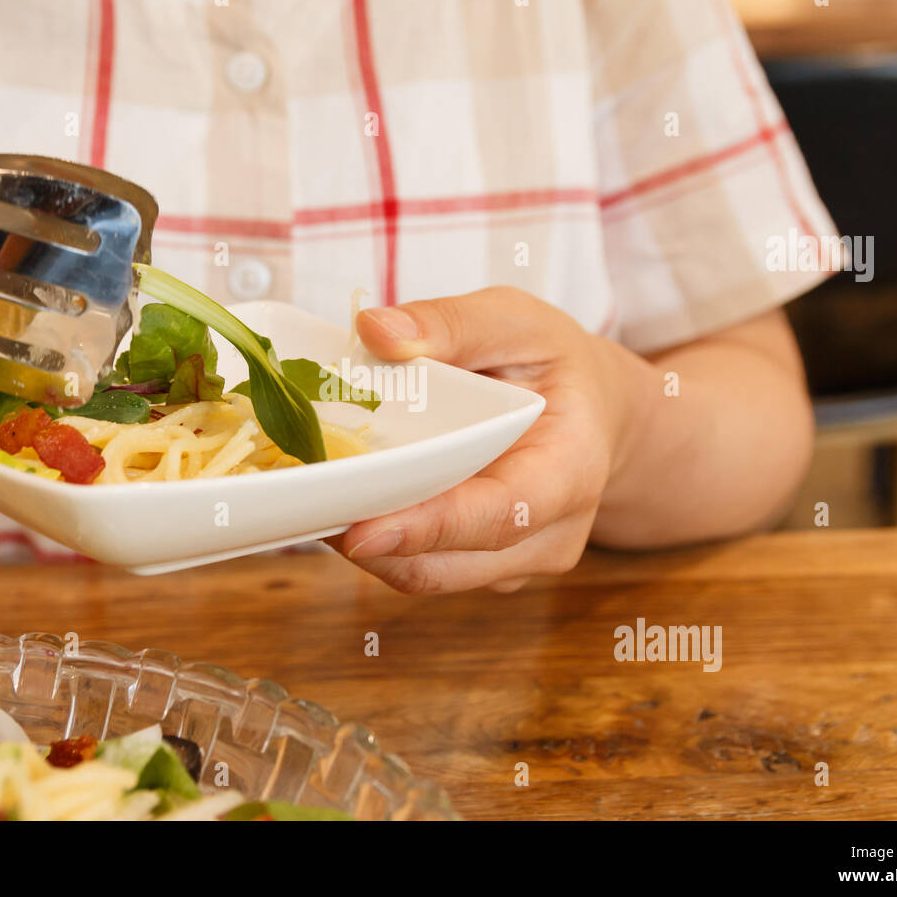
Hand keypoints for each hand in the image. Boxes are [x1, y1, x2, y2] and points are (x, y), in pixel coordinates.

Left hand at [330, 286, 632, 593]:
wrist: (592, 414)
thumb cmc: (555, 365)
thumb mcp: (519, 320)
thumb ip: (453, 322)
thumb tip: (374, 330)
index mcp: (570, 470)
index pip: (501, 516)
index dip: (429, 527)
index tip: (361, 530)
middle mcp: (548, 535)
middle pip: (449, 564)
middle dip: (372, 541)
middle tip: (304, 498)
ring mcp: (515, 561)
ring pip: (426, 576)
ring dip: (364, 544)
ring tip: (313, 494)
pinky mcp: (481, 568)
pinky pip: (421, 567)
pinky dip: (377, 540)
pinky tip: (344, 498)